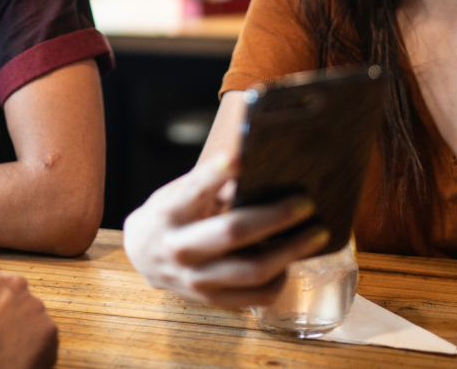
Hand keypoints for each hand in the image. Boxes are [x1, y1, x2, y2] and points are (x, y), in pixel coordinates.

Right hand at [122, 155, 328, 306]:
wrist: (142, 253)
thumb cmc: (170, 213)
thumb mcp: (180, 190)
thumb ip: (211, 182)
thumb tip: (256, 165)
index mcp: (169, 213)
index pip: (196, 189)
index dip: (218, 172)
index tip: (242, 157)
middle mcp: (179, 248)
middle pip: (234, 232)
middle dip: (276, 217)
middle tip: (306, 203)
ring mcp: (195, 279)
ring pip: (252, 271)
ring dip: (290, 251)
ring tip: (314, 235)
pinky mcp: (210, 300)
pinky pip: (256, 297)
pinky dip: (279, 279)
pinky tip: (289, 262)